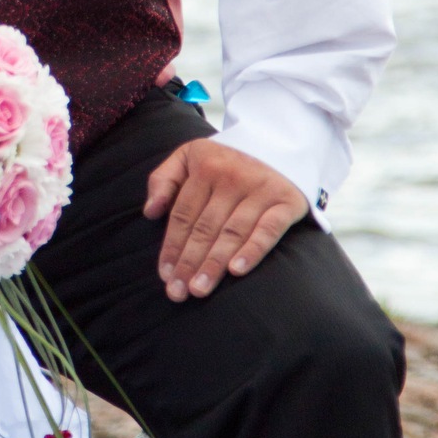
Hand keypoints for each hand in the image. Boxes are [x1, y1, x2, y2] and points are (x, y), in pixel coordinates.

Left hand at [145, 140, 308, 301]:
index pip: (183, 214)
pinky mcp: (286, 201)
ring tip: (199, 289)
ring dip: (214, 263)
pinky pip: (268, 230)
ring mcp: (260, 189)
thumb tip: (150, 212)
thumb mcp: (189, 156)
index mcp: (205, 167)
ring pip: (232, 232)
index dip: (171, 246)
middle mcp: (232, 177)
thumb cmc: (226, 159)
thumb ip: (164, 179)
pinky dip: (253, 250)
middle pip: (205, 228)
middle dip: (189, 262)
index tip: (164, 274)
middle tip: (178, 293)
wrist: (280, 144)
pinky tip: (236, 271)